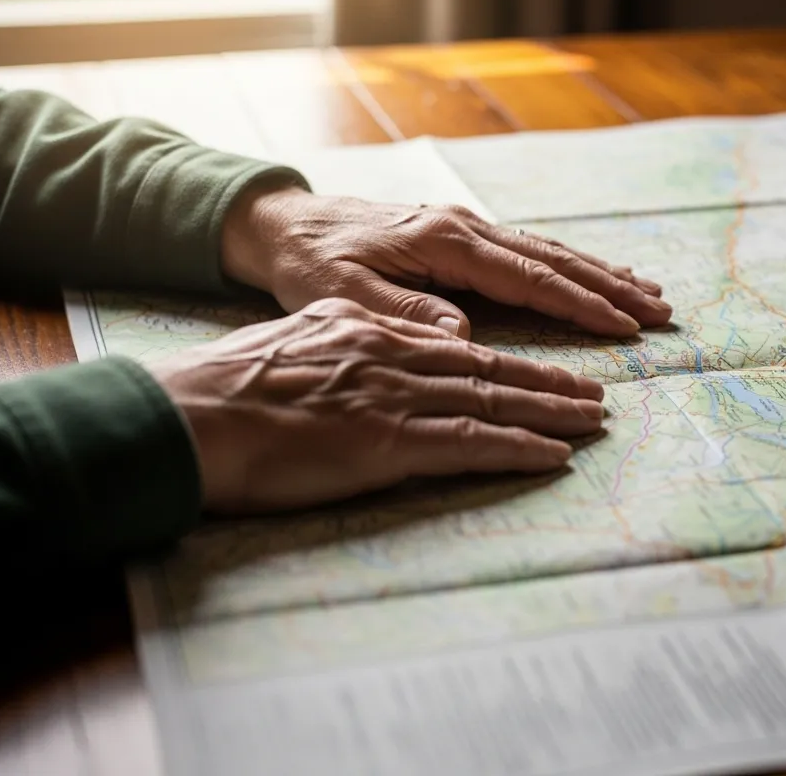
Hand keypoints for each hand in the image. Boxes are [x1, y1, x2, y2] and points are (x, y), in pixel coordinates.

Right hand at [146, 298, 605, 512]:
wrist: (189, 415)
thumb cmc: (228, 385)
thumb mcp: (299, 336)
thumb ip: (351, 336)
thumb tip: (381, 342)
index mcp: (372, 330)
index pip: (460, 343)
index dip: (511, 356)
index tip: (546, 367)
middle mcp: (394, 354)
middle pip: (492, 366)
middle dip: (550, 379)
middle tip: (597, 392)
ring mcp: (395, 396)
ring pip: (492, 399)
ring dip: (550, 411)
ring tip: (592, 420)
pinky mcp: (388, 441)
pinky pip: (469, 442)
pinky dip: (517, 448)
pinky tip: (551, 456)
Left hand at [220, 186, 670, 338]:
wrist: (283, 222)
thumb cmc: (308, 263)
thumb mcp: (341, 296)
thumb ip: (404, 313)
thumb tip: (464, 337)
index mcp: (444, 241)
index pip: (527, 278)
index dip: (578, 303)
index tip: (623, 326)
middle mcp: (465, 227)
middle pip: (552, 258)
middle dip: (610, 286)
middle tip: (661, 310)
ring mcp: (466, 226)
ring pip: (548, 250)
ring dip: (600, 272)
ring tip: (647, 291)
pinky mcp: (461, 234)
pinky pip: (529, 250)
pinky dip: (569, 264)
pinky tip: (593, 274)